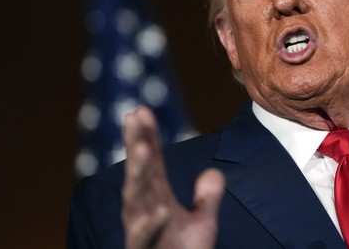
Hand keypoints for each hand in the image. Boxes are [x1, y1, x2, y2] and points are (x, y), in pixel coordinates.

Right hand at [122, 107, 224, 248]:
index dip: (147, 137)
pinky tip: (160, 209)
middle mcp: (144, 211)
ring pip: (137, 199)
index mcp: (156, 199)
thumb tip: (214, 172)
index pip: (152, 163)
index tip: (141, 111)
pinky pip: (147, 237)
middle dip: (137, 144)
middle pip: (140, 173)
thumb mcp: (202, 224)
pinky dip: (152, 224)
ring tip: (144, 150)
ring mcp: (142, 231)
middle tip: (134, 117)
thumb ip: (206, 197)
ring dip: (139, 175)